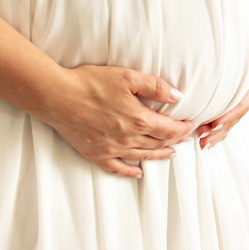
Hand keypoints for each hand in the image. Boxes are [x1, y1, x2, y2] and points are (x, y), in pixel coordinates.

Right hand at [45, 65, 195, 178]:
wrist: (58, 97)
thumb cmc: (91, 83)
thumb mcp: (127, 77)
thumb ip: (155, 87)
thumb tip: (178, 97)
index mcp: (139, 119)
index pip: (169, 129)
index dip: (182, 128)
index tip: (190, 126)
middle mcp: (128, 138)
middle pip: (158, 143)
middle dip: (174, 141)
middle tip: (184, 138)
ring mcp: (112, 149)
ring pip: (143, 156)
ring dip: (160, 155)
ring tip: (171, 154)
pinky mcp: (96, 154)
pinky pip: (118, 168)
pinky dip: (131, 171)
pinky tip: (139, 172)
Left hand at [196, 42, 248, 152]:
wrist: (240, 45)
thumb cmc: (248, 46)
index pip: (241, 105)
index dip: (229, 116)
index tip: (215, 123)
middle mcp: (244, 99)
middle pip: (232, 119)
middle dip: (218, 130)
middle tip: (203, 137)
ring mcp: (235, 104)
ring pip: (226, 123)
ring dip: (214, 135)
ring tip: (202, 143)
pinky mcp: (226, 105)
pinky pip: (221, 121)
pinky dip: (213, 131)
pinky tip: (203, 139)